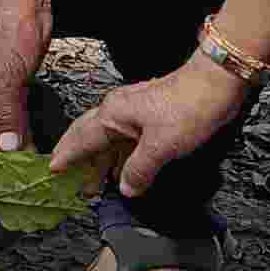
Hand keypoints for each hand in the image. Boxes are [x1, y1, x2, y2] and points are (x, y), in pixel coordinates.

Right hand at [52, 59, 249, 199]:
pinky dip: (120, 157)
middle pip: (90, 137)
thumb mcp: (161, 146)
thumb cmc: (189, 106)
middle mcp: (118, 110)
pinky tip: (124, 171)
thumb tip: (126, 188)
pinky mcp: (151, 116)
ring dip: (101, 163)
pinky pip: (126, 140)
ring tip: (96, 185)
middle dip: (79, 160)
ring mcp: (135, 112)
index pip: (81, 139)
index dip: (67, 156)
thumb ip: (139, 170)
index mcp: (113, 114)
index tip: (52, 171)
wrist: (217, 82)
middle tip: (70, 183)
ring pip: (109, 141)